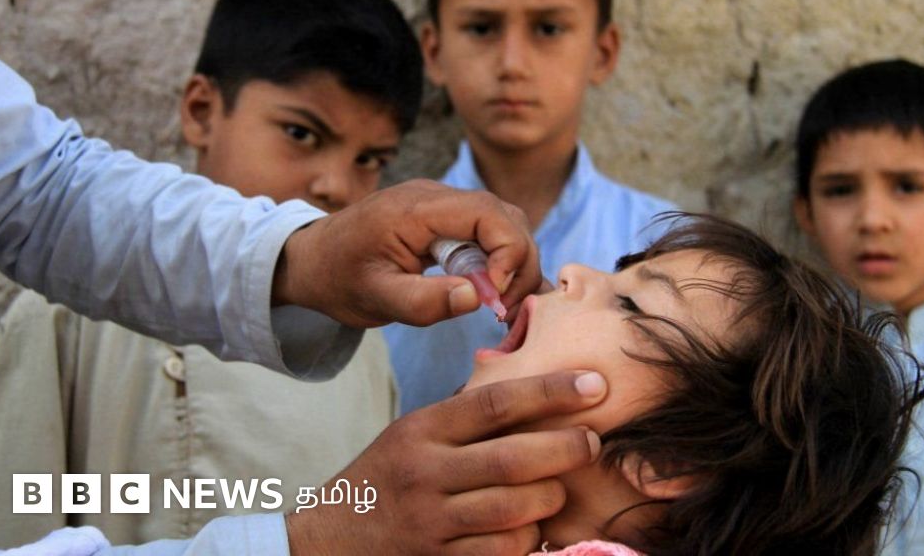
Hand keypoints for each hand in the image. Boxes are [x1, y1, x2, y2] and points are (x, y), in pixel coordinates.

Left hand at [272, 179, 540, 327]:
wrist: (311, 259)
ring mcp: (441, 203)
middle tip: (504, 307)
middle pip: (506, 217)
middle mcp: (435, 196)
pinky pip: (487, 231)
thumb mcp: (374, 299)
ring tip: (498, 303)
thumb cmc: (338, 279)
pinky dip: (500, 259)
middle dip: (518, 262)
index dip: (508, 253)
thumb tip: (477, 298)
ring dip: (513, 262)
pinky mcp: (444, 217)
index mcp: (416, 209)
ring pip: (503, 223)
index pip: (489, 215)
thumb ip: (423, 301)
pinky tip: (495, 290)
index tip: (495, 296)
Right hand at [286, 370, 607, 554]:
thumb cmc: (387, 478)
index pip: (495, 402)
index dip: (551, 391)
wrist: (329, 539)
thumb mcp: (413, 434)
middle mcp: (424, 473)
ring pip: (514, 509)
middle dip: (565, 448)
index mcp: (422, 430)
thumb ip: (465, 417)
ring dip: (550, 499)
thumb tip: (538, 390)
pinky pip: (501, 551)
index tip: (595, 384)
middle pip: (512, 458)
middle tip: (593, 442)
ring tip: (559, 489)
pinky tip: (531, 528)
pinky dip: (527, 540)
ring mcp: (430, 522)